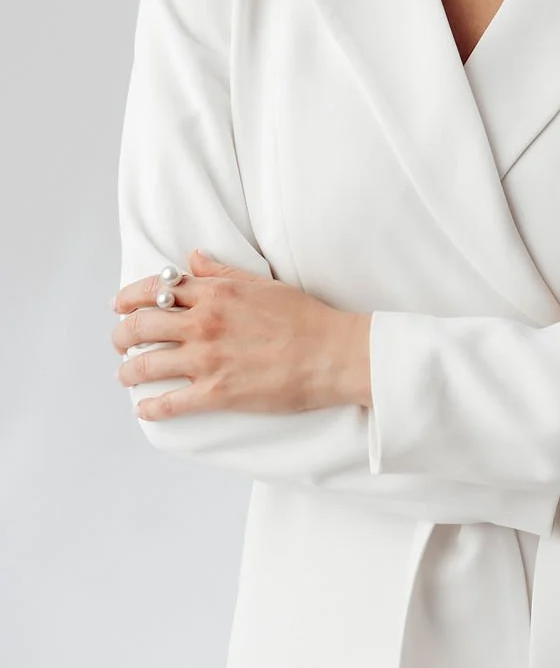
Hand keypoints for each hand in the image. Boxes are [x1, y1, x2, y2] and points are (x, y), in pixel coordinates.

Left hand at [111, 250, 372, 419]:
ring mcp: (208, 359)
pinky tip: (144, 409)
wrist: (332, 353)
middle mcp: (204, 323)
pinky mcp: (217, 393)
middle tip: (118, 342)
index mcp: (215, 292)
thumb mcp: (262, 283)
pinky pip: (169, 403)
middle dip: (121, 335)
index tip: (119, 305)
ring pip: (146, 364)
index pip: (155, 289)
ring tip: (126, 374)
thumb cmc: (304, 316)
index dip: (128, 298)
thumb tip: (193, 257)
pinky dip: (150, 408)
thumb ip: (222, 272)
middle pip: (140, 325)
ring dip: (128, 371)